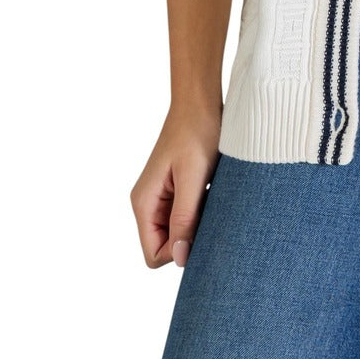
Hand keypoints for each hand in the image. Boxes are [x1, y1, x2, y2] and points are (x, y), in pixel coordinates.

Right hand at [131, 101, 221, 268]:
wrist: (201, 100)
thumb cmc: (197, 131)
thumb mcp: (193, 177)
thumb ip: (185, 218)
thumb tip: (181, 258)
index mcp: (144, 203)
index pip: (153, 255)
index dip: (178, 251)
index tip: (202, 229)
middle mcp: (149, 203)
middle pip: (166, 245)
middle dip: (190, 238)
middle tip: (213, 213)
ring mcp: (162, 195)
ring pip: (179, 230)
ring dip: (198, 222)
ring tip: (214, 197)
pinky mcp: (176, 188)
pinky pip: (187, 213)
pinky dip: (203, 209)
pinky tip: (214, 191)